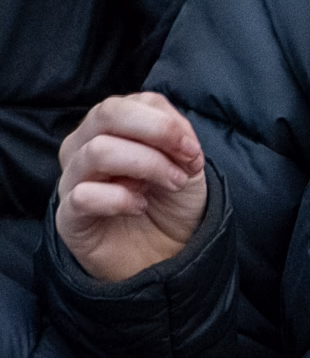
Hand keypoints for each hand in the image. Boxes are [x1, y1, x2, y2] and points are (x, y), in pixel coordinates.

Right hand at [55, 93, 208, 281]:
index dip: (169, 122)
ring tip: (172, 184)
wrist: (163, 254)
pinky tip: (138, 207)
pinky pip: (83, 195)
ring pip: (98, 151)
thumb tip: (176, 135)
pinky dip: (121, 198)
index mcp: (111, 128)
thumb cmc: (169, 203)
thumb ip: (179, 140)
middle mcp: (84, 147)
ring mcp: (71, 180)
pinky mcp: (67, 216)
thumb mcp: (187, 164)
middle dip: (158, 132)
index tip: (193, 150)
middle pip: (108, 112)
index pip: (133, 102)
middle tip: (187, 161)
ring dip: (148, 165)